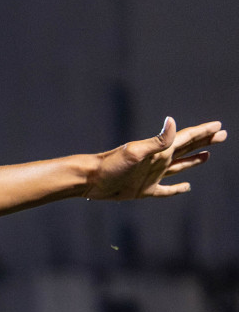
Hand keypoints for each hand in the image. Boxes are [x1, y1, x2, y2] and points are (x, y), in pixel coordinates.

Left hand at [86, 117, 224, 199]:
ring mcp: (152, 176)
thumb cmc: (110, 165)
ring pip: (180, 167)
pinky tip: (186, 187)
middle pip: (187, 149)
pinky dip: (177, 189)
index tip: (218, 125)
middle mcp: (158, 161)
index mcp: (159, 151)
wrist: (90, 180)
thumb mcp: (135, 152)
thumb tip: (172, 120)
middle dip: (205, 142)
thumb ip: (157, 140)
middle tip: (222, 134)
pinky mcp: (145, 190)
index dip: (203, 132)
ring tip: (208, 154)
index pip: (186, 138)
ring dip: (194, 160)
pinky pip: (166, 190)